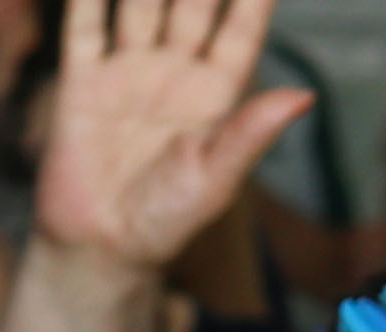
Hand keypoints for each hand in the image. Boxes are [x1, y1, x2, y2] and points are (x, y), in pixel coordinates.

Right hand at [34, 0, 313, 280]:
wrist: (97, 252)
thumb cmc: (164, 224)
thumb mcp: (214, 182)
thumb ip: (249, 136)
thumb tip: (303, 98)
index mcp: (215, 94)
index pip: (240, 26)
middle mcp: (174, 72)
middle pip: (192, 0)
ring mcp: (128, 72)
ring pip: (141, 1)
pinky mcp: (83, 82)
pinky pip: (85, 26)